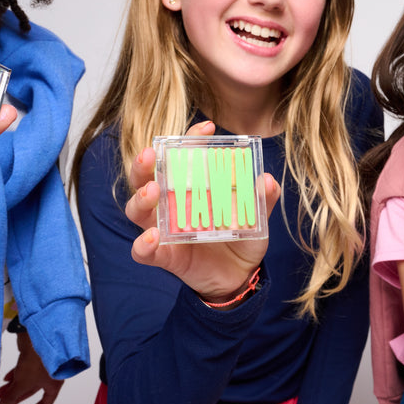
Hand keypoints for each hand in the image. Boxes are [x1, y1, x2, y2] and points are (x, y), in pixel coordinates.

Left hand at [0, 330, 63, 403]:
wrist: (39, 338)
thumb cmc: (38, 363)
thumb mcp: (23, 384)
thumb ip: (12, 398)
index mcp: (53, 385)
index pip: (45, 403)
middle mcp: (49, 376)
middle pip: (31, 391)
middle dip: (16, 397)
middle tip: (2, 403)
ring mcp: (41, 366)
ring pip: (25, 380)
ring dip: (12, 386)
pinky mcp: (33, 357)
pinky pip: (23, 370)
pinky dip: (15, 375)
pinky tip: (5, 377)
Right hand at [124, 121, 280, 301]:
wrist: (239, 276)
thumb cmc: (242, 238)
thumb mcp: (257, 217)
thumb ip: (262, 200)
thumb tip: (266, 180)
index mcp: (191, 186)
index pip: (182, 156)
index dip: (190, 139)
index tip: (206, 127)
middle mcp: (171, 203)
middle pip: (145, 177)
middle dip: (144, 163)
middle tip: (151, 154)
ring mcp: (163, 229)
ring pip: (137, 209)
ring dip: (140, 197)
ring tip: (152, 190)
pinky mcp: (163, 255)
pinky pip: (143, 250)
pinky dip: (144, 244)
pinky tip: (153, 237)